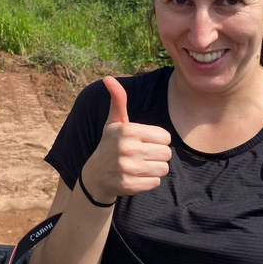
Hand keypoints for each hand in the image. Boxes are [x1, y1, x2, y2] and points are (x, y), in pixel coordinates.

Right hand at [80, 76, 172, 204]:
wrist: (95, 176)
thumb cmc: (110, 144)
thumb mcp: (114, 122)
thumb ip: (118, 100)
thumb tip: (108, 78)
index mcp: (129, 131)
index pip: (166, 137)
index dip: (158, 140)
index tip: (144, 142)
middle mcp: (127, 149)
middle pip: (167, 154)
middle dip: (158, 155)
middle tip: (142, 155)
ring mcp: (127, 168)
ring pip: (163, 169)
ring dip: (155, 169)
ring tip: (140, 165)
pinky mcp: (129, 185)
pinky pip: (155, 183)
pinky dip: (149, 181)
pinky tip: (136, 176)